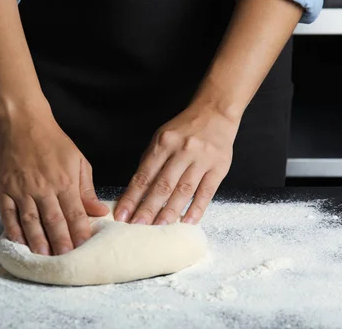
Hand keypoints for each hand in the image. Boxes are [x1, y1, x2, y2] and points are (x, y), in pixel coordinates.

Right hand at [0, 109, 108, 255]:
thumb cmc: (53, 141)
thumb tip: (99, 211)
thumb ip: (87, 188)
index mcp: (64, 180)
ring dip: (38, 242)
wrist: (22, 123)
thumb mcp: (78, 160)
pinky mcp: (3, 188)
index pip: (75, 213)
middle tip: (65, 262)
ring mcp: (21, 189)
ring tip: (44, 259)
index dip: (80, 233)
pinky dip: (13, 230)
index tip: (84, 249)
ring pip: (31, 222)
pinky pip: (8, 215)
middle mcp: (43, 187)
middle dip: (61, 244)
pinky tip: (19, 243)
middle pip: (54, 222)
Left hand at [114, 104, 238, 224]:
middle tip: (136, 226)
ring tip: (158, 228)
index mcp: (163, 143)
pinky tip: (187, 222)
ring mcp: (201, 160)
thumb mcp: (162, 137)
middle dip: (147, 208)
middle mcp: (182, 151)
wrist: (215, 113)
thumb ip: (150, 162)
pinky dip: (196, 209)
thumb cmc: (184, 129)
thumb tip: (135, 191)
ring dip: (170, 212)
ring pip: (183, 191)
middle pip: (162, 185)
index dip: (132, 197)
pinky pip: (206, 192)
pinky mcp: (219, 168)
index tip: (122, 214)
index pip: (144, 175)